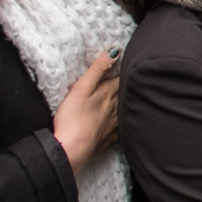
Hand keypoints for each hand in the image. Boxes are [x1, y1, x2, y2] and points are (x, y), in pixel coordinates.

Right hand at [54, 47, 120, 174]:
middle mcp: (115, 109)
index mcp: (108, 94)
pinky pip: (119, 129)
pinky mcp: (108, 139)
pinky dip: (122, 123)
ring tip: (127, 98)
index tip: (127, 66)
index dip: (122, 71)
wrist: (71, 150)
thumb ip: (97, 69)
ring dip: (126, 104)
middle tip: (130, 80)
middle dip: (126, 87)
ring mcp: (113, 126)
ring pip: (123, 111)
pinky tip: (124, 124)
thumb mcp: (81, 88)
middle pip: (123, 94)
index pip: (120, 79)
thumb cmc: (72, 118)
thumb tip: (115, 51)